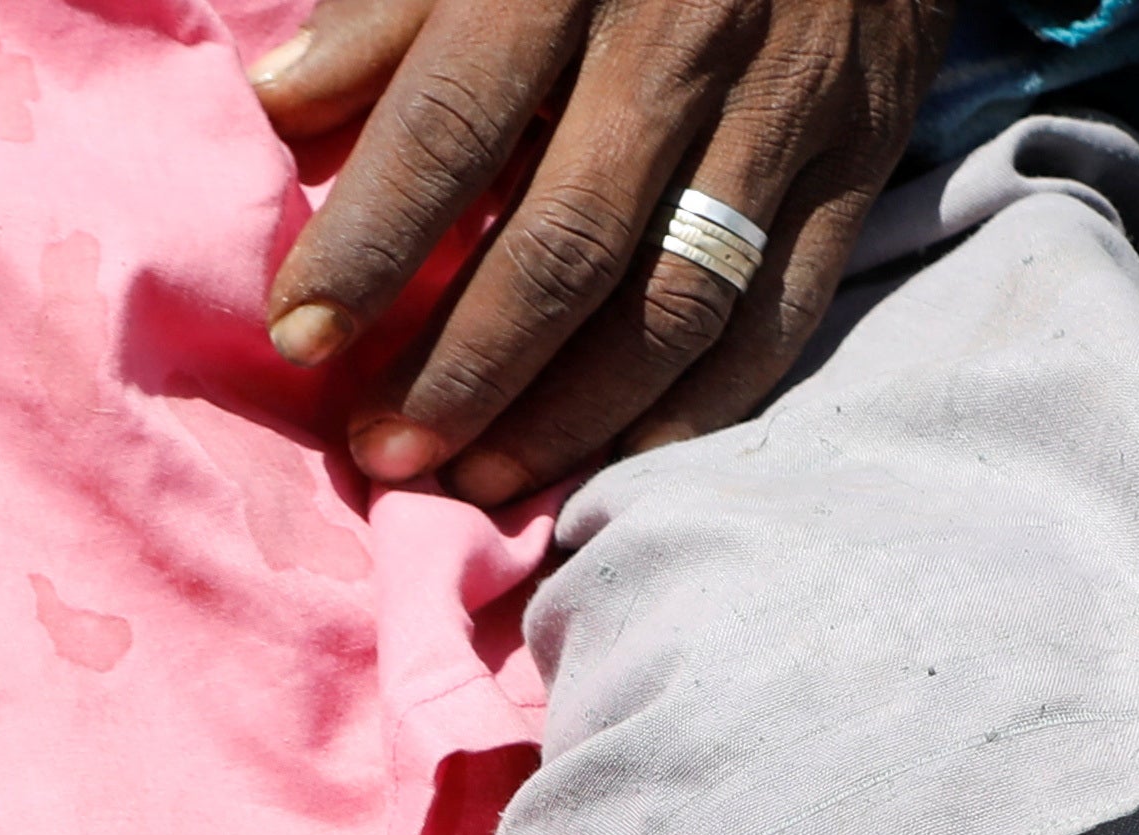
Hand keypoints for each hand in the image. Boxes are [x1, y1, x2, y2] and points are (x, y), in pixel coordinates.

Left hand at [255, 0, 941, 507]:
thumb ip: (393, 4)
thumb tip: (279, 105)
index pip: (452, 123)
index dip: (371, 243)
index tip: (299, 335)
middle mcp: (681, 39)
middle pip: (564, 245)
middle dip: (463, 368)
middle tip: (383, 452)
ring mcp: (782, 107)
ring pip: (671, 306)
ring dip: (567, 418)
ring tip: (478, 481)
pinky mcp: (859, 160)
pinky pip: (775, 319)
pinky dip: (693, 413)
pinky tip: (612, 463)